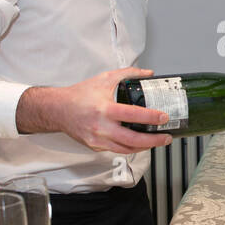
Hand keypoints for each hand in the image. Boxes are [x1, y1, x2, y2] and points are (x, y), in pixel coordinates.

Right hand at [17, 67, 172, 153]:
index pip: (132, 115)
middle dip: (153, 140)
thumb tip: (148, 74)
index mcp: (104, 109)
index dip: (150, 117)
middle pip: (132, 140)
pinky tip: (140, 143)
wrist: (58, 110)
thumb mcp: (105, 79)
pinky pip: (117, 150)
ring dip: (144, 147)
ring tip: (157, 141)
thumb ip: (128, 74)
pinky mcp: (95, 147)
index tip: (163, 117)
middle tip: (166, 137)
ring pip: (126, 149)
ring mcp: (98, 140)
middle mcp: (101, 127)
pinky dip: (131, 147)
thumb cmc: (80, 95)